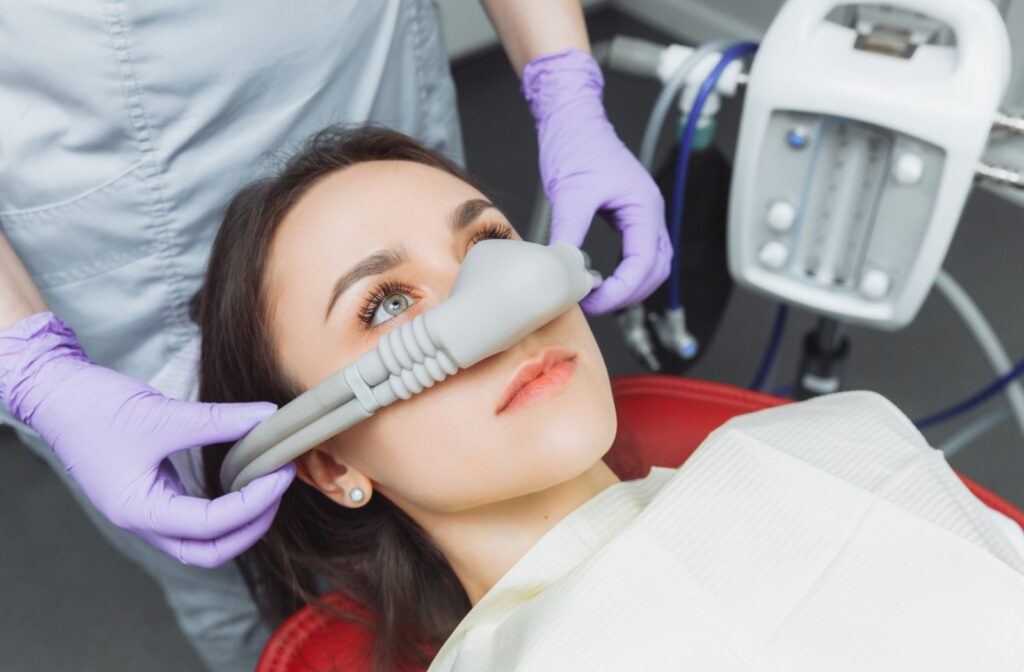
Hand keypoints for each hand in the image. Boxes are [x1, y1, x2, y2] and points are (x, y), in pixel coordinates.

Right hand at [0, 311, 293, 567]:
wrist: (57, 394)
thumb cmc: (97, 408)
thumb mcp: (163, 415)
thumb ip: (219, 420)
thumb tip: (268, 417)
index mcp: (139, 511)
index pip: (210, 526)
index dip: (253, 503)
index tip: (281, 472)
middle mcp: (142, 521)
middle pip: (209, 551)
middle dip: (252, 526)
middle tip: (280, 485)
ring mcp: (146, 511)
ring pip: (201, 540)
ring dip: (240, 520)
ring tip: (267, 482)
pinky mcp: (151, 495)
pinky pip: (194, 517)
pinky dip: (224, 506)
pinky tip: (243, 478)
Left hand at [522, 48, 671, 314]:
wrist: (573, 118)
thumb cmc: (577, 144)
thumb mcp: (570, 192)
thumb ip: (569, 232)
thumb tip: (562, 268)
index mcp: (644, 206)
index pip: (643, 264)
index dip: (620, 290)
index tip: (592, 302)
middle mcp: (650, 212)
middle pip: (656, 270)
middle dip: (628, 293)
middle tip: (593, 304)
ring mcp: (643, 214)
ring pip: (652, 265)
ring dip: (629, 286)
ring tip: (596, 296)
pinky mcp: (629, 215)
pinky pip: (638, 253)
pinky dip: (625, 272)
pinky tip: (600, 277)